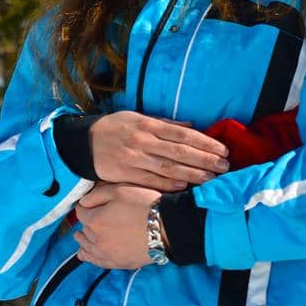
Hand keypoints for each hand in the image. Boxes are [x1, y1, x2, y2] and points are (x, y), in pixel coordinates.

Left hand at [74, 183, 162, 268]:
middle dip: (85, 223)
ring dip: (83, 240)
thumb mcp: (121, 190)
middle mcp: (96, 239)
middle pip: (84, 230)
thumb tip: (83, 202)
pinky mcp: (117, 263)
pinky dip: (89, 257)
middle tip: (89, 218)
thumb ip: (98, 194)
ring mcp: (106, 253)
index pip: (81, 212)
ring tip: (80, 237)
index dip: (85, 206)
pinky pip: (96, 262)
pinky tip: (85, 254)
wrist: (167, 228)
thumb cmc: (146, 206)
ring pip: (87, 248)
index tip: (90, 205)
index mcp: (95, 220)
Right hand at [88, 111, 228, 190]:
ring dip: (192, 175)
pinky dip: (167, 185)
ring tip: (211, 179)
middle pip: (180, 152)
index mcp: (149, 125)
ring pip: (168, 168)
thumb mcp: (138, 118)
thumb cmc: (114, 128)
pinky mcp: (124, 174)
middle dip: (204, 160)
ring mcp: (133, 158)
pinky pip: (149, 181)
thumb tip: (191, 126)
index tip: (222, 150)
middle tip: (224, 167)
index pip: (184, 134)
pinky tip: (184, 188)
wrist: (81, 142)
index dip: (205, 143)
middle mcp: (143, 141)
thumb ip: (165, 123)